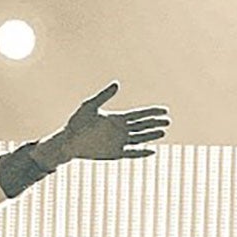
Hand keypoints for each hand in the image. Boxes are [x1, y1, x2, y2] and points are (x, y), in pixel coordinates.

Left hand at [38, 83, 169, 163]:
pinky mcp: (115, 153)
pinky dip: (141, 152)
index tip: (164, 110)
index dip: (152, 112)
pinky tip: (152, 151)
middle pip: (143, 126)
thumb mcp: (90, 106)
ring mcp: (119, 142)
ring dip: (151, 136)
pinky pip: (131, 153)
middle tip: (168, 121)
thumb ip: (104, 96)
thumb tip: (117, 83)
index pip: (139, 114)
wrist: (68, 142)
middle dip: (155, 123)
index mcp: (117, 118)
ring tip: (163, 132)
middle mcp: (120, 130)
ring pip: (140, 139)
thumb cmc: (76, 122)